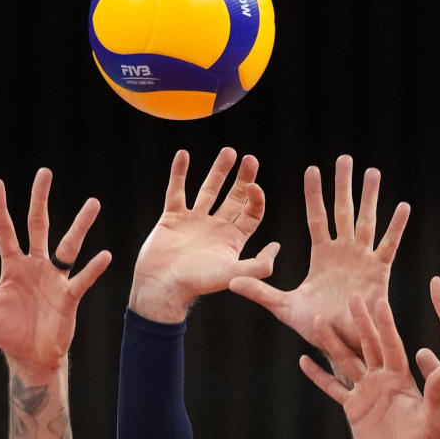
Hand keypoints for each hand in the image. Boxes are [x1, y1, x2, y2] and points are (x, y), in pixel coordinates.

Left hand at [0, 169, 111, 371]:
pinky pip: (82, 279)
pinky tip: (104, 255)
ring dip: (80, 225)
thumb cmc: (5, 331)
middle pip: (39, 225)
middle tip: (44, 172)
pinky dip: (93, 268)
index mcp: (13, 265)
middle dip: (39, 199)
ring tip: (93, 203)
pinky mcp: (69, 296)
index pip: (5, 229)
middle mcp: (36, 265)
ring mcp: (54, 279)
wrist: (30, 357)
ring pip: (68, 246)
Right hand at [129, 147, 279, 322]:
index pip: (251, 212)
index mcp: (232, 239)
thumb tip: (277, 247)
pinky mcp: (172, 217)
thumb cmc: (198, 283)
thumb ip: (259, 264)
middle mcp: (216, 227)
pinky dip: (179, 173)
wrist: (162, 286)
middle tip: (250, 159)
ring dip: (219, 171)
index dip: (256, 198)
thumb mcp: (234, 274)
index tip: (255, 186)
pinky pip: (176, 190)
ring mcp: (194, 220)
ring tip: (229, 152)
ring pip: (209, 190)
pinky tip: (183, 154)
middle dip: (244, 178)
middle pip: (235, 197)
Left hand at [230, 155, 409, 353]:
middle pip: (343, 211)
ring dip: (370, 197)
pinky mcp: (380, 271)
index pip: (316, 217)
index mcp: (321, 254)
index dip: (315, 194)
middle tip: (345, 158)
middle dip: (343, 185)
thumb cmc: (315, 325)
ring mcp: (362, 259)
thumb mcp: (284, 306)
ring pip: (366, 221)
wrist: (342, 343)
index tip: (312, 169)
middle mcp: (343, 251)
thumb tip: (231, 283)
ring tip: (373, 172)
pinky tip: (403, 206)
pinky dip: (396, 226)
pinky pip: (388, 245)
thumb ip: (260, 291)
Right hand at [301, 295, 439, 438]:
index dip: (386, 324)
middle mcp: (382, 377)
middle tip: (350, 297)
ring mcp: (365, 390)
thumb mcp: (435, 417)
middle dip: (358, 322)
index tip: (379, 301)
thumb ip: (435, 393)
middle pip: (367, 344)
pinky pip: (332, 387)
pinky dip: (318, 375)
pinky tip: (304, 361)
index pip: (392, 344)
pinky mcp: (353, 406)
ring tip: (317, 322)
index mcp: (402, 376)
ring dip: (331, 342)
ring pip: (345, 361)